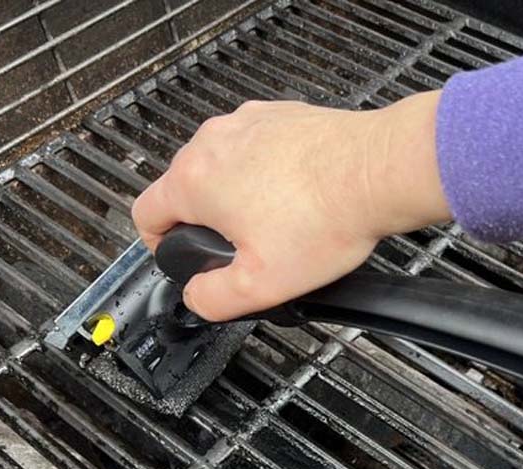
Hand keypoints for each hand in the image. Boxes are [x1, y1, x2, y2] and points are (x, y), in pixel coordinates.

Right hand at [132, 93, 449, 320]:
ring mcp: (247, 122)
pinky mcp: (280, 116)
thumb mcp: (261, 285)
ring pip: (223, 168)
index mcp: (194, 181)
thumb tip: (196, 298)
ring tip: (280, 225)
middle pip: (186, 189)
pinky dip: (269, 173)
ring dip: (240, 197)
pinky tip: (299, 196)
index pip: (145, 214)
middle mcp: (213, 141)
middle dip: (208, 223)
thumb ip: (214, 299)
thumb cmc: (325, 220)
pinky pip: (258, 150)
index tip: (185, 257)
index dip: (159, 246)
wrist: (378, 172)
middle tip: (246, 251)